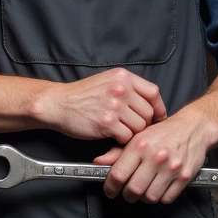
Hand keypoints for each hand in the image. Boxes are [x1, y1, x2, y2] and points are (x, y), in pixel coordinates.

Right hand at [34, 68, 165, 144]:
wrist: (59, 104)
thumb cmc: (82, 95)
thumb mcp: (107, 81)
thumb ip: (128, 87)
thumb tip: (150, 103)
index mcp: (123, 77)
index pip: (153, 92)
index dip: (158, 107)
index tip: (157, 117)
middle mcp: (121, 89)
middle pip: (148, 113)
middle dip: (143, 123)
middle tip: (132, 127)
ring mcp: (114, 106)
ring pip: (139, 127)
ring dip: (131, 133)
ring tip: (120, 131)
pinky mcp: (107, 123)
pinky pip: (126, 137)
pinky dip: (121, 140)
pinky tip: (112, 136)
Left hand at [95, 106, 217, 203]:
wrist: (193, 127)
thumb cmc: (163, 133)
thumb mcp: (138, 137)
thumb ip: (117, 152)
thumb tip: (98, 163)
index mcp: (140, 145)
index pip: (118, 175)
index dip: (110, 188)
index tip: (110, 191)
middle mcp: (155, 157)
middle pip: (133, 190)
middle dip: (127, 195)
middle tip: (128, 191)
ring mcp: (172, 168)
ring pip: (149, 197)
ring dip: (144, 197)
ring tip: (145, 188)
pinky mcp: (185, 177)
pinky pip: (167, 198)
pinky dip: (161, 197)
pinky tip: (159, 187)